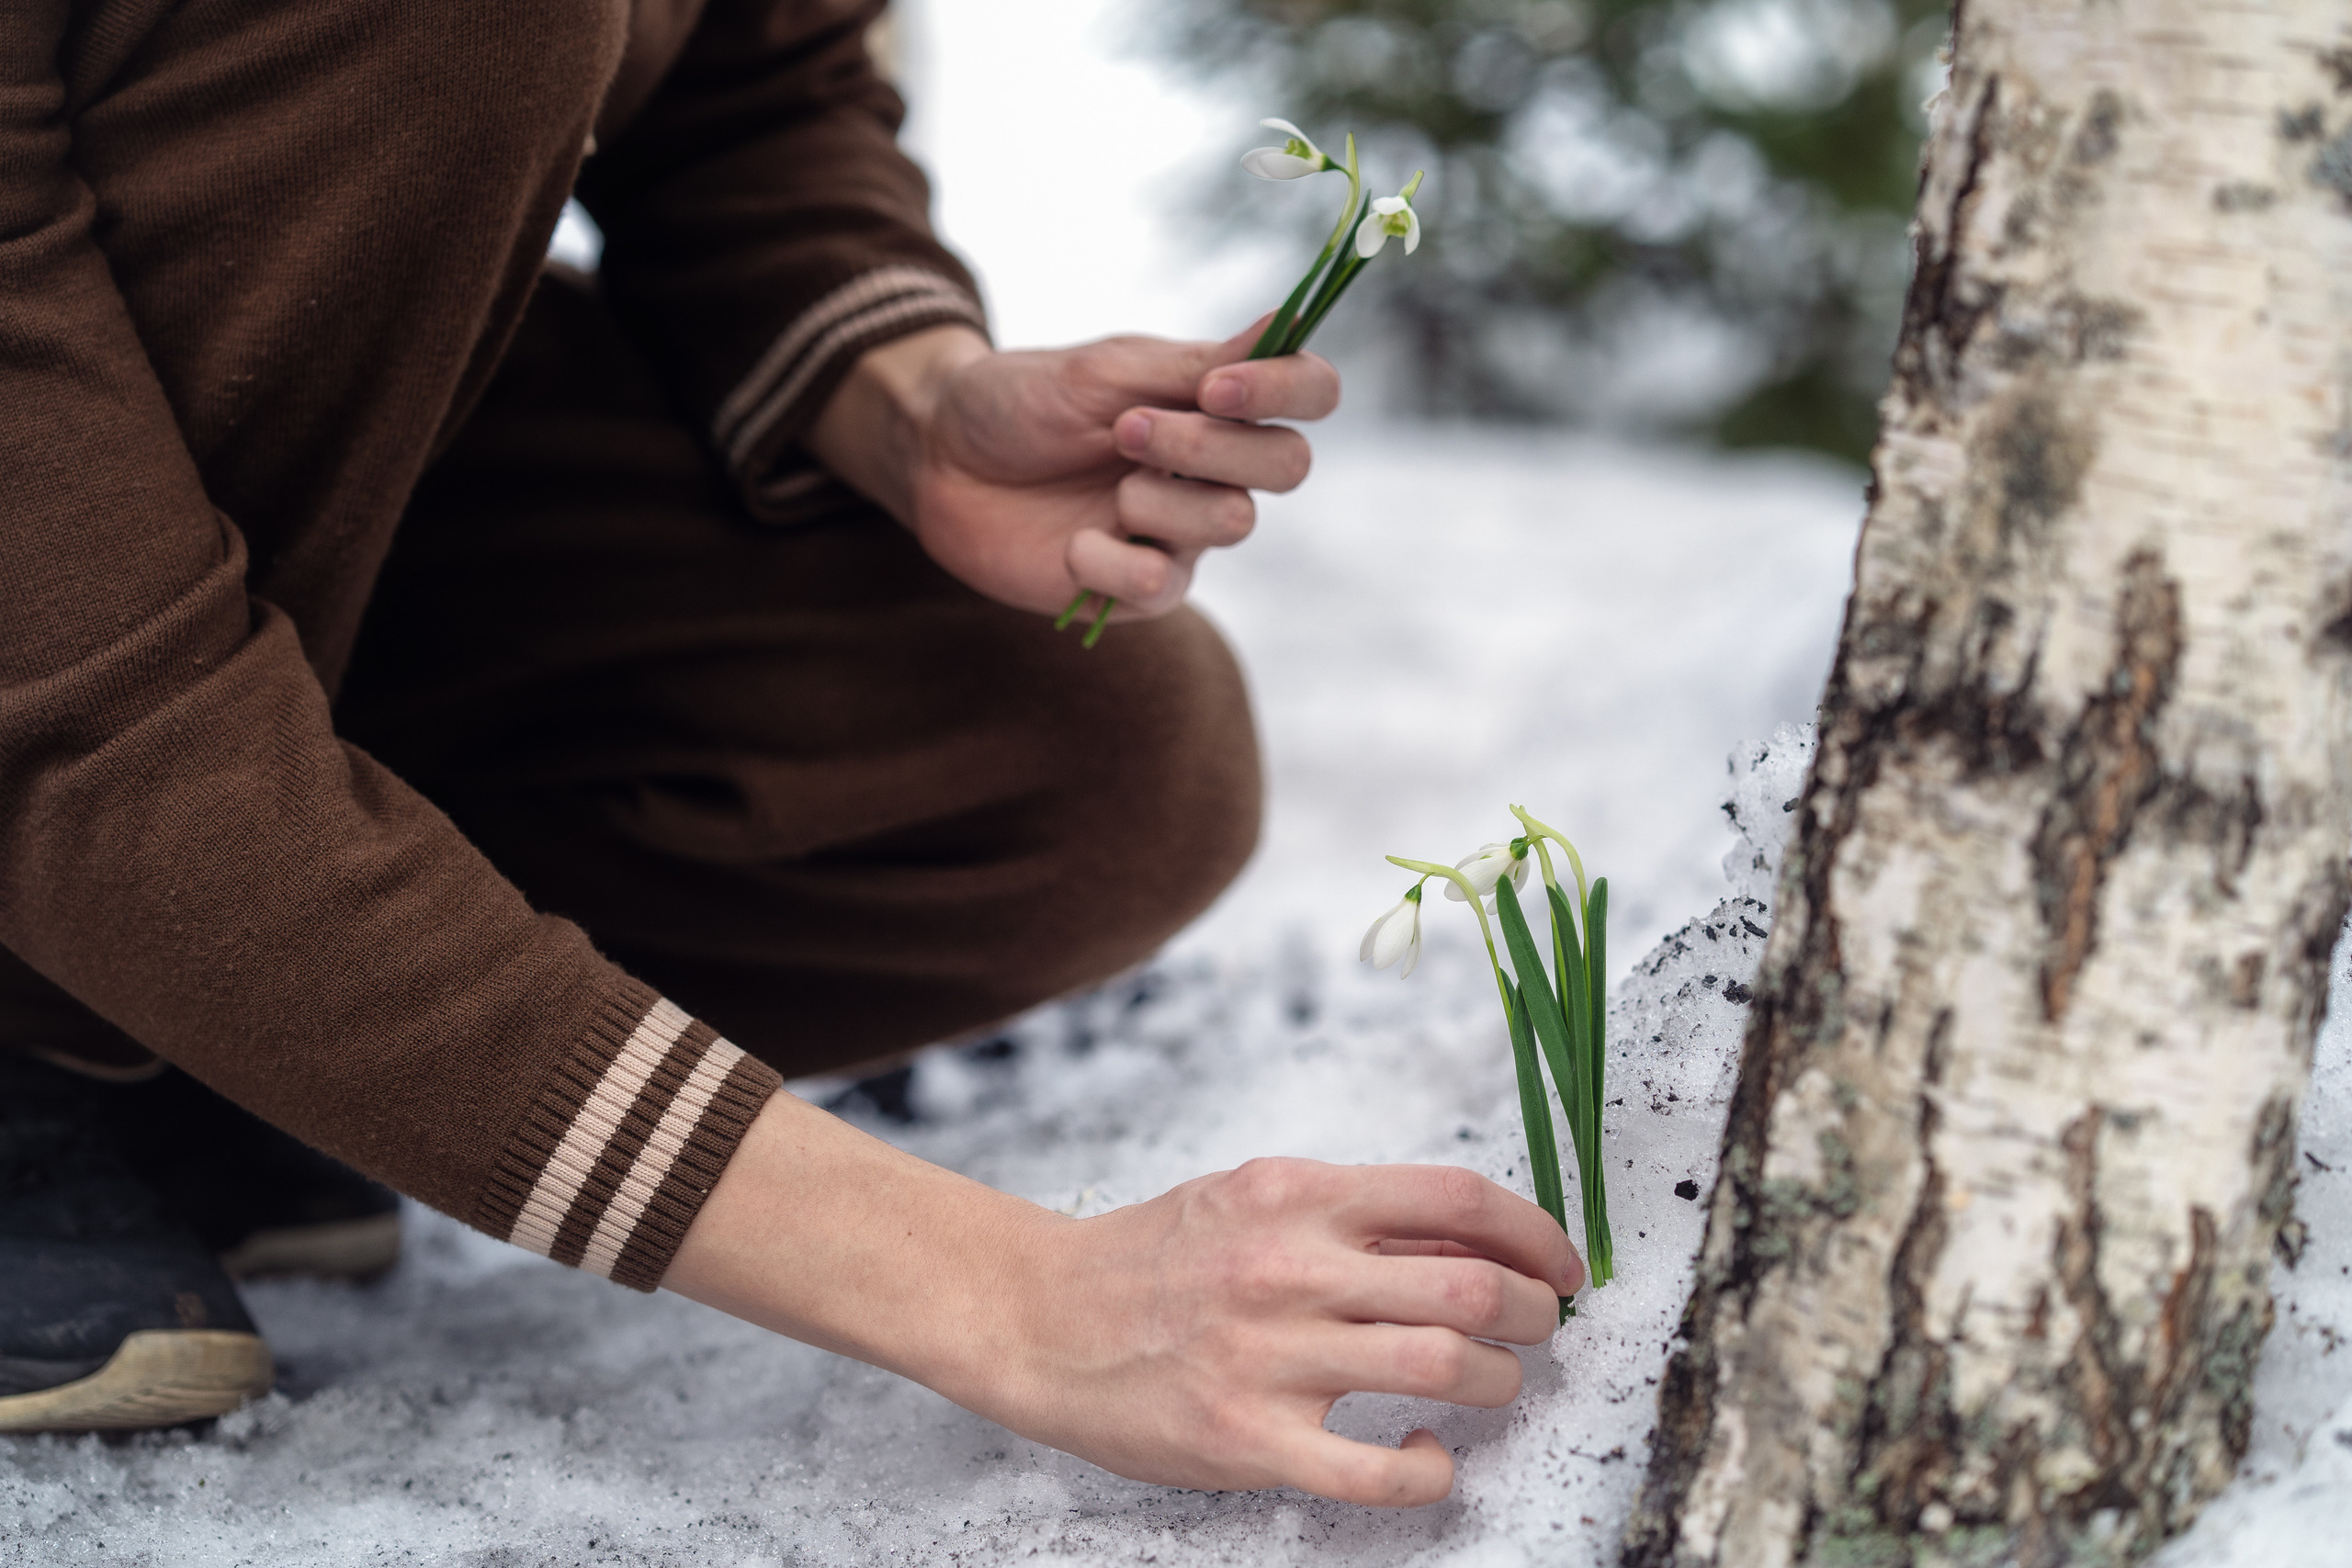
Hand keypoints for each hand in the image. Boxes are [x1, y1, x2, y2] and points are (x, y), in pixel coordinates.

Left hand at [805, 322, 1341, 621]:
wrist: (939, 459)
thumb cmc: (1020, 403)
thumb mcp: (1103, 371)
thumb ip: (1193, 364)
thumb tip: (1282, 323)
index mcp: (1215, 401)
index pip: (1309, 392)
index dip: (1288, 390)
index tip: (1218, 389)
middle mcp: (1213, 466)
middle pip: (1288, 465)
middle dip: (1210, 447)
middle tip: (1126, 430)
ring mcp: (1181, 531)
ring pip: (1232, 522)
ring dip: (1158, 499)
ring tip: (1102, 487)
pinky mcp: (1140, 590)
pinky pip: (1163, 585)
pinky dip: (1109, 562)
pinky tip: (1072, 545)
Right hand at [954, 1156, 1584, 1505]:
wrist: (1041, 1314)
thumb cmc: (1154, 1257)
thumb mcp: (1255, 1197)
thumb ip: (1355, 1215)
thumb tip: (1474, 1246)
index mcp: (1298, 1194)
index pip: (1458, 1200)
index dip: (1536, 1233)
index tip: (1562, 1267)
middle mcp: (1290, 1267)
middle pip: (1471, 1289)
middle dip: (1534, 1317)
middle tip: (1536, 1333)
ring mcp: (1270, 1356)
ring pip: (1442, 1369)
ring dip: (1496, 1386)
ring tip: (1488, 1388)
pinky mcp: (1247, 1438)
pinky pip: (1376, 1471)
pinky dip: (1428, 1471)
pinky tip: (1425, 1456)